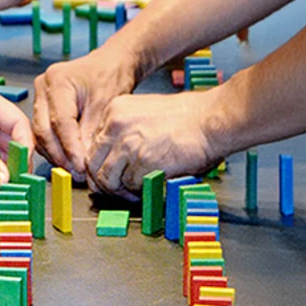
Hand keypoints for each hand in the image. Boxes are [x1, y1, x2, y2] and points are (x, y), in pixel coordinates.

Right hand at [32, 47, 137, 181]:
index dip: (70, 147)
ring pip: (40, 134)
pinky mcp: (42, 107)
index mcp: (57, 81)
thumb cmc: (111, 76)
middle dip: (60, 155)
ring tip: (73, 170)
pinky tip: (68, 160)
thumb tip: (83, 161)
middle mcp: (43, 87)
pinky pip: (43, 133)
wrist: (110, 64)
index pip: (60, 121)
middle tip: (76, 173)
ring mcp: (39, 97)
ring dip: (56, 155)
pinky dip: (55, 148)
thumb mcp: (106, 104)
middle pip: (44, 129)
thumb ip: (92, 132)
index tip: (81, 166)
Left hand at [86, 91, 222, 198]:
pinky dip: (137, 194)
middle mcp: (115, 125)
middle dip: (102, 182)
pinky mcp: (142, 162)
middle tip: (114, 191)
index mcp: (115, 110)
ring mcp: (127, 143)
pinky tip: (146, 193)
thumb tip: (114, 160)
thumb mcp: (145, 114)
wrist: (212, 119)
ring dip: (118, 191)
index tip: (108, 175)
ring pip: (107, 178)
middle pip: (93, 162)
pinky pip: (129, 186)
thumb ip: (126, 132)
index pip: (93, 145)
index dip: (99, 164)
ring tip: (131, 194)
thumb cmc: (188, 118)